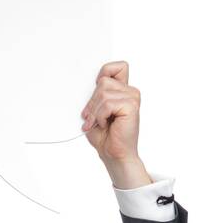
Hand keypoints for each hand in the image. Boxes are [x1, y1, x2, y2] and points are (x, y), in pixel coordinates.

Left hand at [80, 61, 150, 186]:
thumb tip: (88, 85)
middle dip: (92, 102)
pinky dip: (100, 116)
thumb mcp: (95, 112)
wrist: (114, 155)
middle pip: (103, 81)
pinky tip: (106, 125)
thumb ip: (96, 96)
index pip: (117, 67)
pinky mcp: (131, 106)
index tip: (96, 96)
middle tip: (90, 119)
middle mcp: (130, 92)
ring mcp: (133, 97)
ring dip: (95, 112)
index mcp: (123, 91)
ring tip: (97, 124)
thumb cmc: (106, 137)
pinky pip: (107, 103)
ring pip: (103, 93)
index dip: (104, 74)